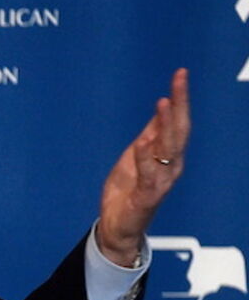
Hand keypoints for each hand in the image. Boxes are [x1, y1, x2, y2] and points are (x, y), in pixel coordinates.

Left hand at [96, 68, 190, 266]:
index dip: (179, 97)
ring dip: (166, 125)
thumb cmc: (128, 191)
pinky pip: (149, 174)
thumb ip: (150, 135)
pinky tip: (143, 142)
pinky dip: (146, 158)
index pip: (177, 121)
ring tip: (163, 102)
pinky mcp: (148, 196)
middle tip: (180, 79)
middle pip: (179, 129)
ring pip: (169, 149)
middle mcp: (170, 165)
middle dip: (180, 103)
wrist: (119, 226)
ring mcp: (161, 181)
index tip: (180, 74)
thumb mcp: (136, 156)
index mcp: (167, 154)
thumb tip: (161, 110)